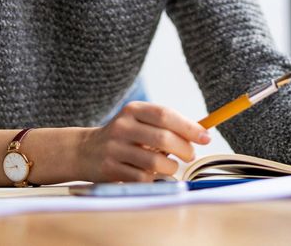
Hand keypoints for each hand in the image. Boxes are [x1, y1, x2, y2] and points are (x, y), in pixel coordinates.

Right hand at [77, 101, 210, 181]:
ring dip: (170, 167)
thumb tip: (202, 133)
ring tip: (170, 166)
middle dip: (184, 149)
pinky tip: (152, 175)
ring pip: (155, 162)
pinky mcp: (110, 169)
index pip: (165, 115)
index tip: (205, 137)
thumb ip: (166, 125)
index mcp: (133, 110)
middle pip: (163, 138)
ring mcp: (115, 148)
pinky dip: (154, 179)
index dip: (189, 127)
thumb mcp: (139, 122)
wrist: (85, 151)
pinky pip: (142, 178)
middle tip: (190, 155)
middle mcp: (122, 126)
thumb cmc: (124, 137)